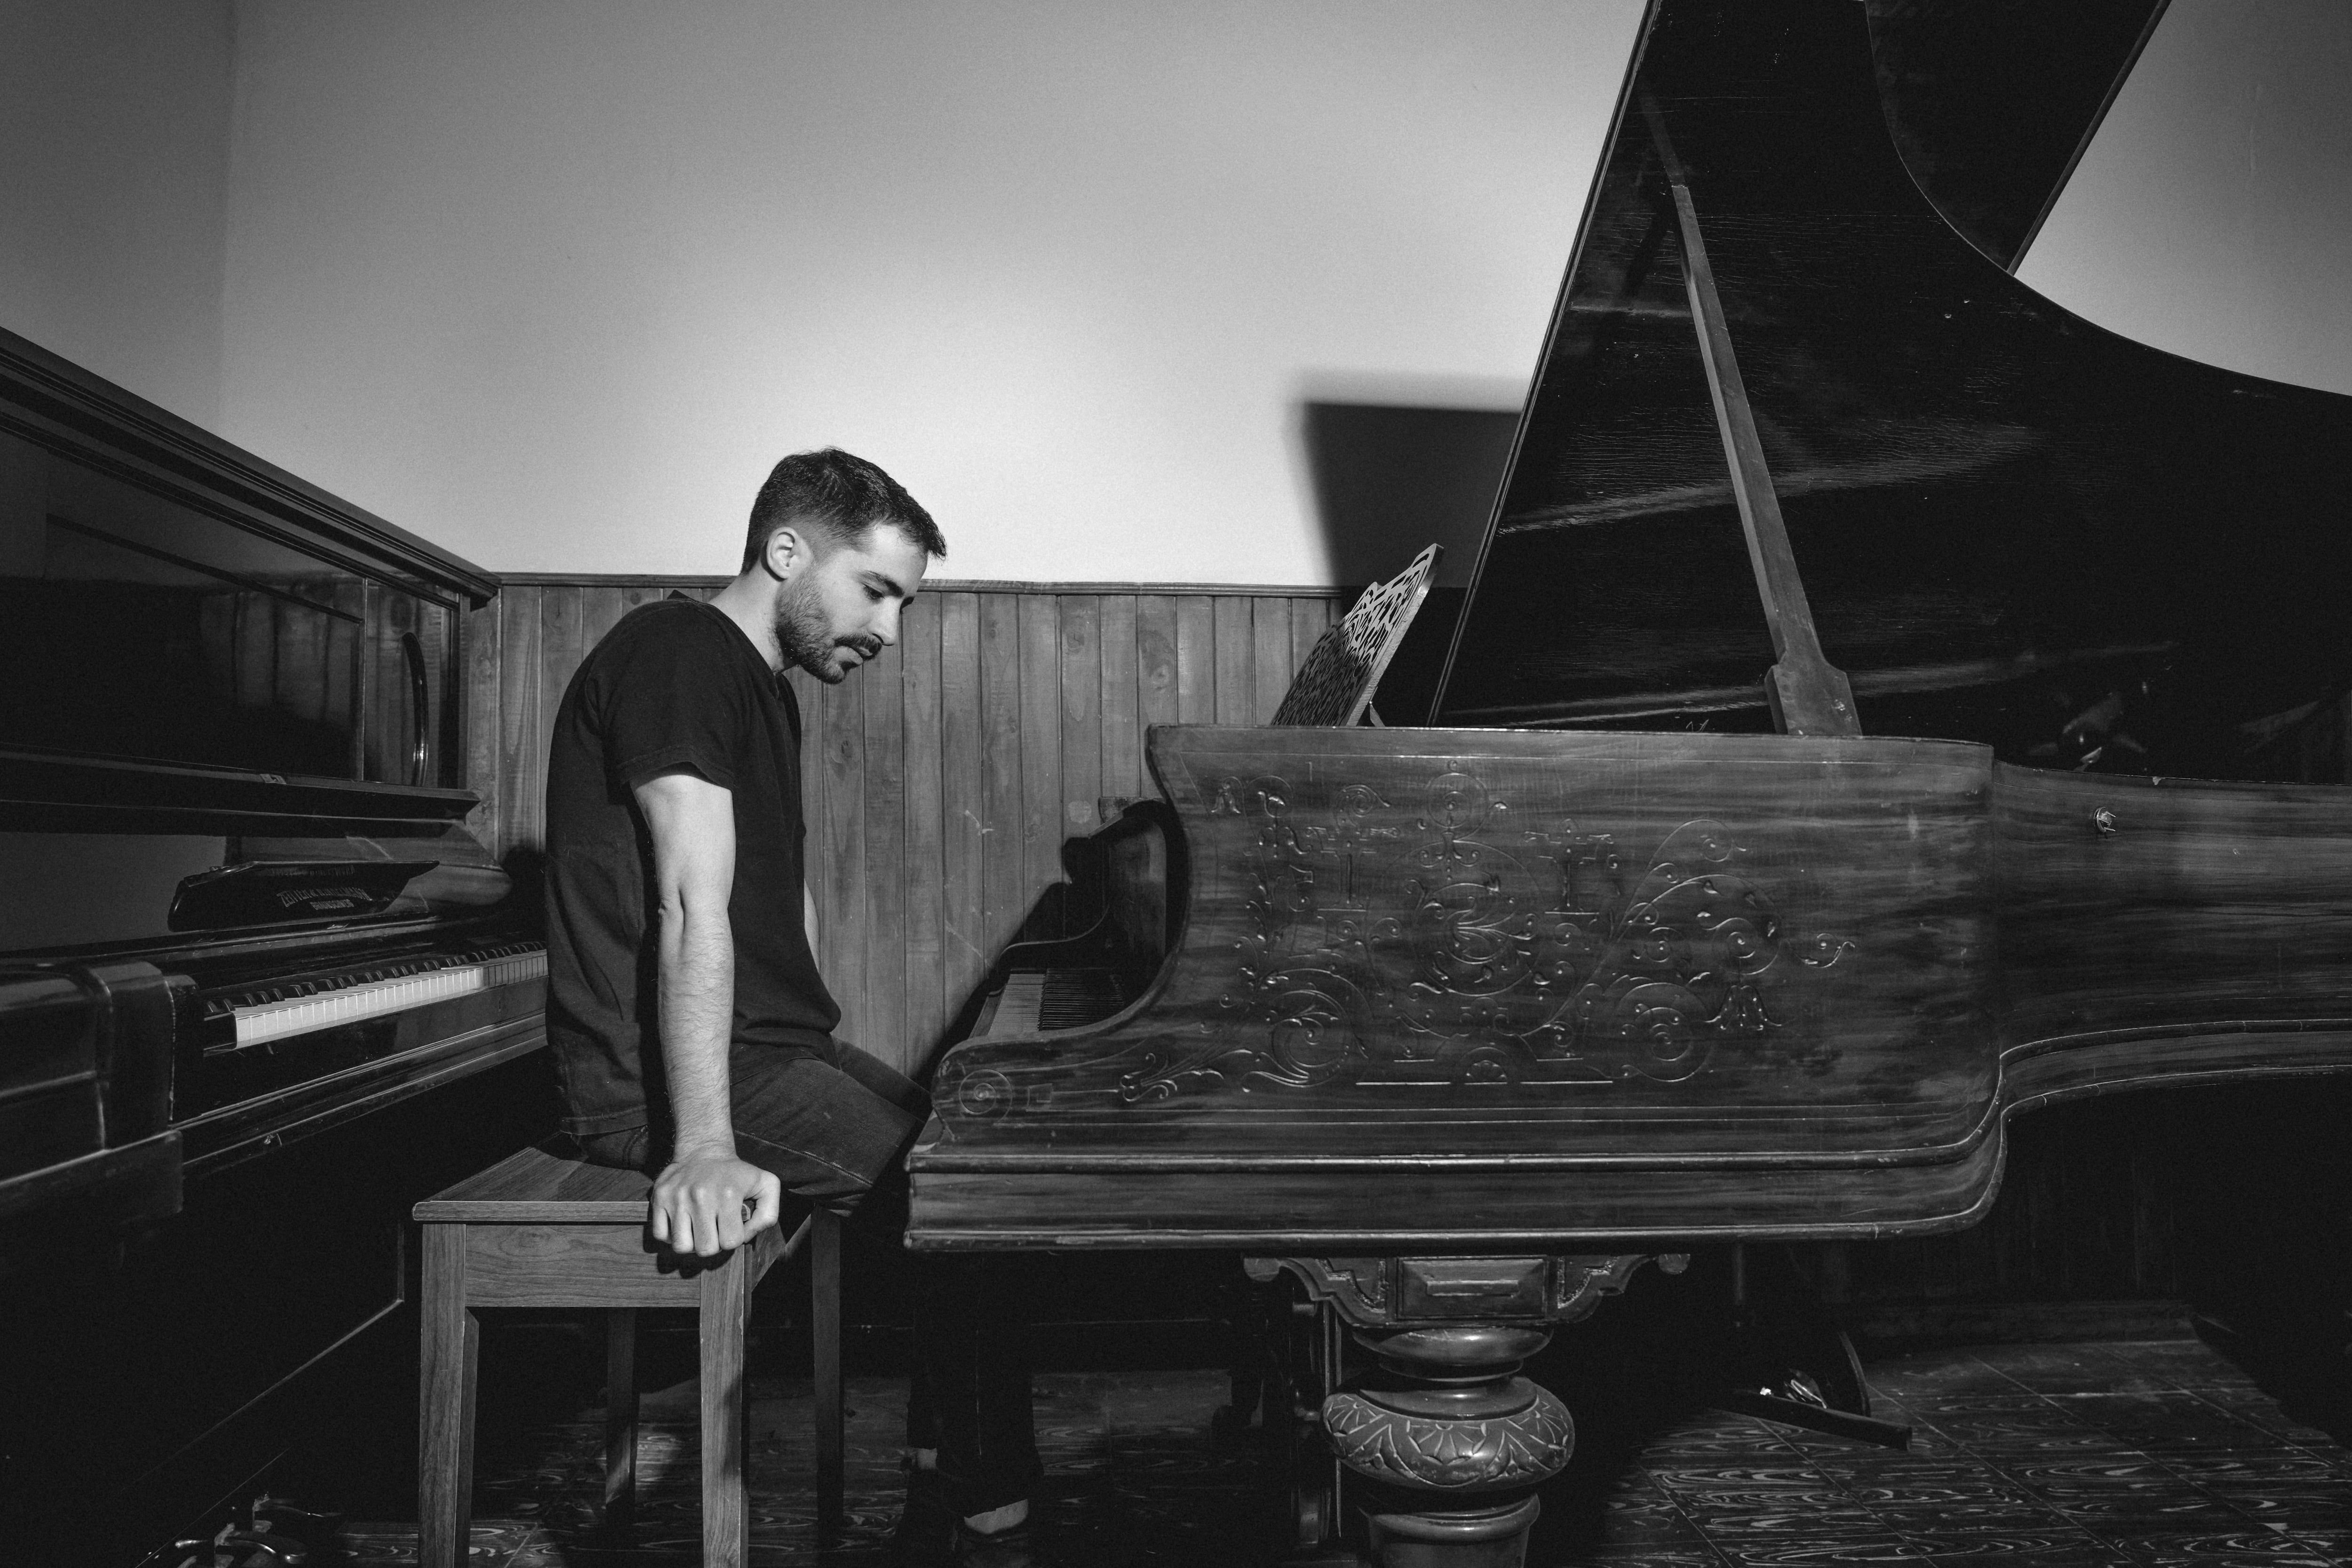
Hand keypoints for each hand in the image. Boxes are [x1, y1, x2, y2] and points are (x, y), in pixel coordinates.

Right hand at [649, 1147, 781, 1256]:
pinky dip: (671, 1235)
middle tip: (715, 1229)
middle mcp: (700, 1196)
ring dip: (692, 1243)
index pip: (730, 1242)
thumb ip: (767, 1215)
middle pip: (705, 1249)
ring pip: (681, 1247)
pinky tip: (683, 1223)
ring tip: (699, 1228)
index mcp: (728, 1195)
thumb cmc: (737, 1173)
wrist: (704, 1150)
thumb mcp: (766, 1185)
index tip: (732, 1225)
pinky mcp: (659, 1197)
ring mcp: (677, 1197)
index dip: (734, 1238)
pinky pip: (660, 1235)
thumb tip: (747, 1236)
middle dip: (713, 1244)